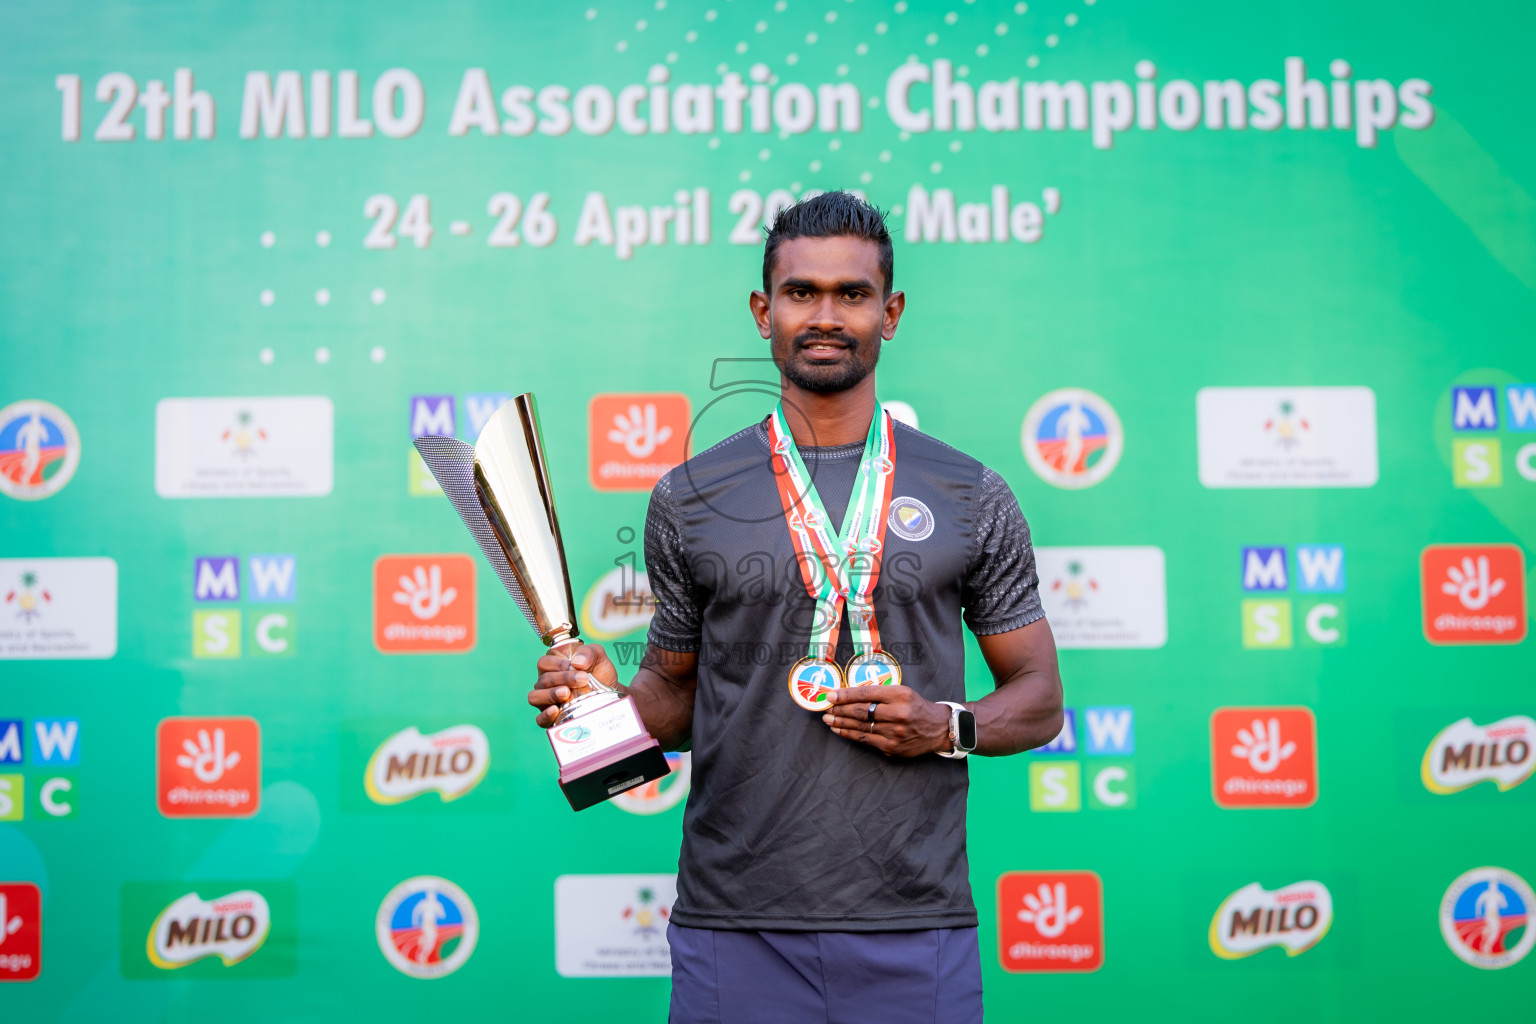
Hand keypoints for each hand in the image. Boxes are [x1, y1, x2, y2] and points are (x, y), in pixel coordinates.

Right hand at [528, 643, 619, 728]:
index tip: (576, 666)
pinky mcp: (551, 720)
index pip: (544, 663)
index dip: (558, 664)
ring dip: (550, 694)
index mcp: (552, 668)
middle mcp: (545, 685)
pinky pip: (539, 719)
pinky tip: (556, 710)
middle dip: (563, 678)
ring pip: (535, 697)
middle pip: (543, 680)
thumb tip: (577, 662)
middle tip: (582, 679)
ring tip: (566, 693)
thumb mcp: (598, 657)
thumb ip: (589, 652)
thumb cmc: (600, 674)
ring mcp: (546, 702)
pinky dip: (545, 715)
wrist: (611, 696)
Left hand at [821, 685, 952, 756]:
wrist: (938, 728)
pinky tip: (840, 730)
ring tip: (828, 719)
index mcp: (900, 695)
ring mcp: (895, 733)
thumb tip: (848, 695)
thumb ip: (879, 693)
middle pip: (861, 711)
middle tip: (826, 708)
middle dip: (839, 710)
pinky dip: (850, 734)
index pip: (866, 693)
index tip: (830, 696)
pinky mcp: (892, 747)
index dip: (845, 695)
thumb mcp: (902, 692)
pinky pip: (866, 740)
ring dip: (840, 723)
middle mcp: (898, 713)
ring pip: (861, 727)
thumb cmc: (915, 707)